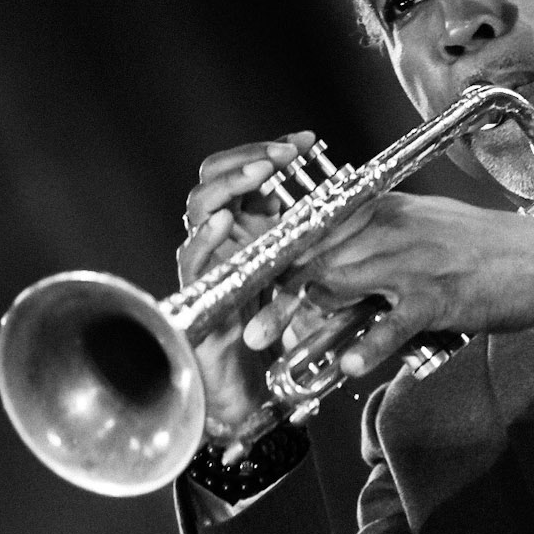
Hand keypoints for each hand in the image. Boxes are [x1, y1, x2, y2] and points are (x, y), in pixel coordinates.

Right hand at [175, 132, 317, 437]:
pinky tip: (225, 222)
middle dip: (249, 159)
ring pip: (199, 207)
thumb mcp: (299, 279)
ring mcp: (203, 264)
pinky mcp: (197, 296)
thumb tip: (342, 203)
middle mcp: (216, 240)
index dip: (271, 151)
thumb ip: (310, 244)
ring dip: (230, 186)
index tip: (306, 141)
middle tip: (283, 155)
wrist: (248, 392)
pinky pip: (192, 259)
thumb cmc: (271, 335)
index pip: (246, 173)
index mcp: (242, 229)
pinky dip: (206, 237)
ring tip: (258, 174)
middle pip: (215, 177)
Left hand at [240, 193, 533, 381]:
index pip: (315, 228)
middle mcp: (389, 230)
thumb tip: (337, 271)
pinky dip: (369, 344)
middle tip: (248, 326)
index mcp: (383, 211)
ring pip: (341, 285)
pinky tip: (349, 365)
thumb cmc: (487, 251)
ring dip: (306, 320)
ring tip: (281, 349)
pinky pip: (393, 321)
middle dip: (276, 293)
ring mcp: (412, 263)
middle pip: (316, 257)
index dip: (276, 256)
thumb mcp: (425, 230)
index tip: (246, 281)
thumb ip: (378, 245)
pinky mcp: (438, 296)